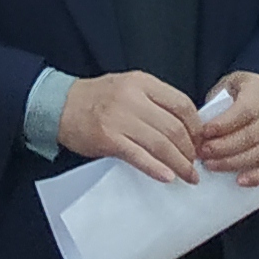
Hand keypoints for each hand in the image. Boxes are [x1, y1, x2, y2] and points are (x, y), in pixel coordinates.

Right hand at [57, 70, 201, 181]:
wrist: (58, 105)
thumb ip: (154, 101)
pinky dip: (156, 168)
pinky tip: (167, 176)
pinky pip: (139, 156)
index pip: (182, 104)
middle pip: (174, 128)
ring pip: (161, 144)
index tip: (200, 142)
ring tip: (188, 176)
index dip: (196, 127)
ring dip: (179, 164)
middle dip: (190, 150)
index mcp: (142, 82)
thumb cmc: (96, 98)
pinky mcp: (108, 138)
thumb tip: (185, 128)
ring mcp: (120, 118)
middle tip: (195, 164)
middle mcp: (133, 98)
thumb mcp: (128, 87)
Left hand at [195, 71, 258, 186]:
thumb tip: (198, 132)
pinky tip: (239, 181)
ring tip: (211, 165)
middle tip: (202, 152)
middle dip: (224, 147)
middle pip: (252, 134)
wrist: (253, 99)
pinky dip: (257, 176)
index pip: (246, 109)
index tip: (204, 133)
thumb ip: (214, 107)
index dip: (224, 124)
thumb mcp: (221, 90)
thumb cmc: (233, 95)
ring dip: (234, 162)